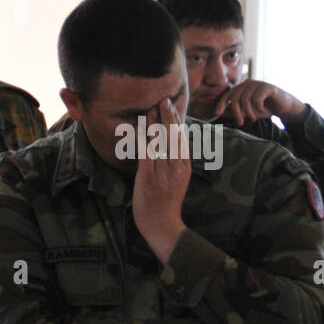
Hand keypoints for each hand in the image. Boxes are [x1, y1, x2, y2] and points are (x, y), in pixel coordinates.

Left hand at [132, 98, 190, 263]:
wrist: (162, 224)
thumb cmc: (165, 204)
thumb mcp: (176, 180)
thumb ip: (173, 163)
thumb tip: (166, 146)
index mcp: (184, 165)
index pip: (181, 138)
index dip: (175, 120)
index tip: (171, 106)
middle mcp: (176, 166)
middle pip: (172, 135)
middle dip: (167, 116)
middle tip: (162, 99)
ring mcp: (163, 171)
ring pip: (159, 142)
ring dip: (154, 123)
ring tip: (150, 108)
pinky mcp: (149, 177)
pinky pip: (146, 154)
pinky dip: (142, 140)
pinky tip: (138, 128)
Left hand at [212, 80, 304, 126]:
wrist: (283, 107)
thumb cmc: (264, 109)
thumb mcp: (246, 112)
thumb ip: (234, 111)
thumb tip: (219, 112)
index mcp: (242, 88)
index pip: (227, 94)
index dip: (221, 103)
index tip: (217, 113)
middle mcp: (248, 83)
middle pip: (235, 98)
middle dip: (236, 112)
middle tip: (240, 123)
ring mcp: (258, 83)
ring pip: (245, 99)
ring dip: (248, 112)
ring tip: (253, 118)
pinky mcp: (268, 87)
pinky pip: (257, 98)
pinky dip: (257, 108)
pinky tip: (261, 111)